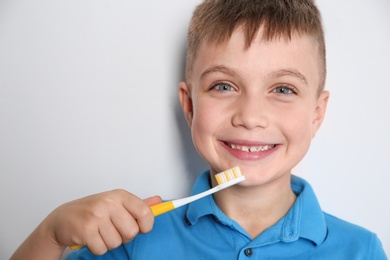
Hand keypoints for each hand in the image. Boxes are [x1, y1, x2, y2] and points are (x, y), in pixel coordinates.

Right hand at [11, 190, 161, 258]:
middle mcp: (109, 202)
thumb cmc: (92, 211)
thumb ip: (137, 204)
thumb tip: (158, 201)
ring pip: (117, 242)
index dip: (146, 225)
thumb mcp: (115, 203)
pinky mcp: (86, 230)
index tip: (141, 227)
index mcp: (119, 195)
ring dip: (108, 243)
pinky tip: (91, 238)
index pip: (145, 212)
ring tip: (99, 232)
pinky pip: (102, 249)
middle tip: (112, 229)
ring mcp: (96, 216)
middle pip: (132, 231)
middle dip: (123, 236)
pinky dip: (97, 248)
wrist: (62, 219)